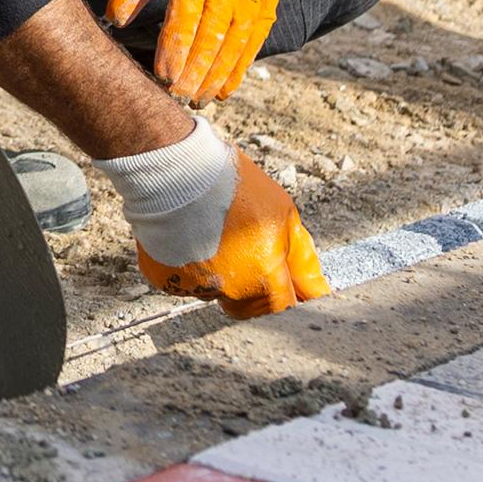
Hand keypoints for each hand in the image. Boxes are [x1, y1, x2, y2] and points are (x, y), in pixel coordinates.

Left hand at [104, 0, 282, 102]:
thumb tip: (114, 17)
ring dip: (216, 76)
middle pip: (212, 37)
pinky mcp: (268, 1)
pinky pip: (254, 42)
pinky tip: (224, 89)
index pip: (185, 16)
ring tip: (197, 100)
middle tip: (175, 97)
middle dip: (194, 71)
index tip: (162, 76)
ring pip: (235, 45)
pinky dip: (240, 68)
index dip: (174, 49)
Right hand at [140, 156, 327, 317]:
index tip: (287, 285)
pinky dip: (190, 268)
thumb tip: (317, 291)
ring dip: (220, 277)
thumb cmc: (233, 186)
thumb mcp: (283, 214)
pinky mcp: (165, 280)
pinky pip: (185, 284)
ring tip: (213, 236)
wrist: (175, 171)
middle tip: (246, 250)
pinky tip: (189, 239)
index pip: (285, 310)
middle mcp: (229, 291)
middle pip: (249, 309)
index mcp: (262, 279)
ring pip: (216, 294)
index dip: (289, 297)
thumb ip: (302, 260)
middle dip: (254, 288)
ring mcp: (195, 288)